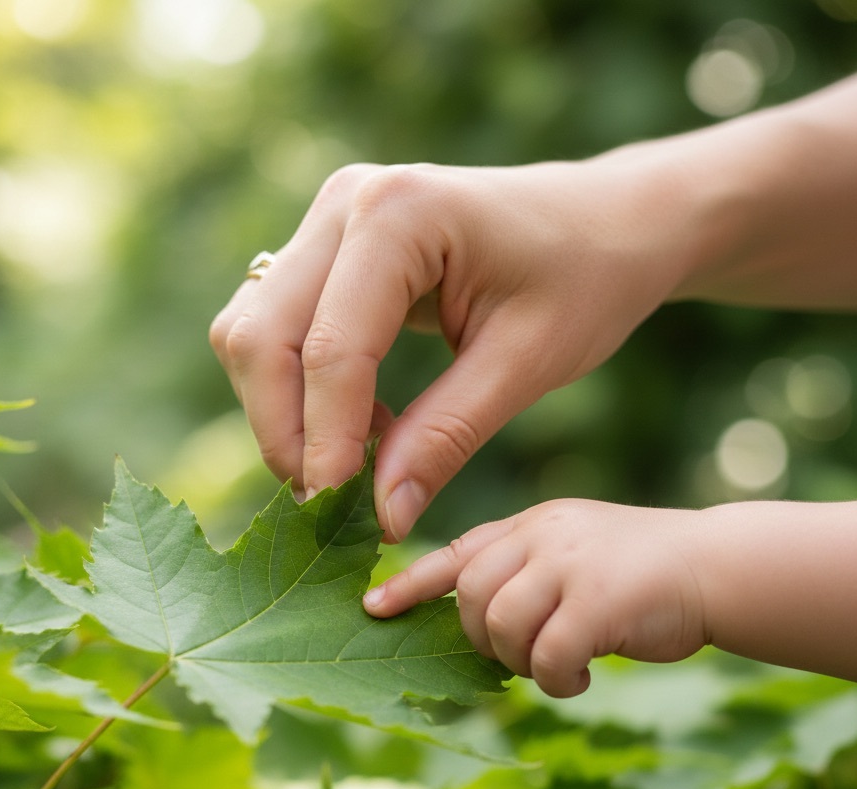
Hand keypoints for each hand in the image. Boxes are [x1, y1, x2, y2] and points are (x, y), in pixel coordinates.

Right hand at [210, 160, 686, 539]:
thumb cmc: (586, 280)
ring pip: (249, 333)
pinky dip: (295, 388)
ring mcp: (328, 220)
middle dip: (284, 431)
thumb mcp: (527, 365)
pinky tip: (359, 423)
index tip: (338, 515)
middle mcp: (345, 202)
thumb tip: (381, 518)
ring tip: (353, 463)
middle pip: (260, 337)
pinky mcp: (327, 248)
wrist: (607, 222)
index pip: (330, 348)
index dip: (327, 442)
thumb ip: (446, 437)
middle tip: (331, 504)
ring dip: (281, 411)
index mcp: (400, 213)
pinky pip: (273, 326)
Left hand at [363, 499, 708, 695]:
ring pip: (500, 624)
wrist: (716, 567)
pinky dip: (558, 681)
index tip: (373, 607)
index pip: (457, 552)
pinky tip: (583, 679)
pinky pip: (549, 654)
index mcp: (532, 525)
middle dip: (482, 639)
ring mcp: (569, 562)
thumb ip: (527, 575)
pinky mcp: (597, 598)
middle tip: (522, 655)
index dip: (411, 583)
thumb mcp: (574, 559)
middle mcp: (543, 535)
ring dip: (522, 661)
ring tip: (558, 666)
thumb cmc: (641, 575)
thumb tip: (481, 626)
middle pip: (471, 595)